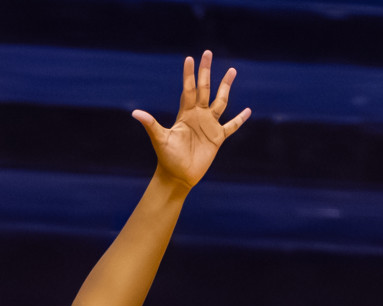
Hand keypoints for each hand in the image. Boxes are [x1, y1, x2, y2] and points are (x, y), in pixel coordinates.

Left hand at [133, 51, 250, 188]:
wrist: (178, 176)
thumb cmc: (167, 158)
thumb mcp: (159, 139)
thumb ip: (150, 124)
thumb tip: (135, 113)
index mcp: (185, 114)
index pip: (188, 89)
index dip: (189, 74)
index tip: (190, 58)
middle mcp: (198, 116)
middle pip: (204, 88)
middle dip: (206, 71)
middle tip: (207, 52)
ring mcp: (209, 126)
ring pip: (221, 101)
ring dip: (225, 87)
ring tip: (232, 70)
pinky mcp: (217, 138)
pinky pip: (231, 126)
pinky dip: (239, 119)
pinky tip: (247, 111)